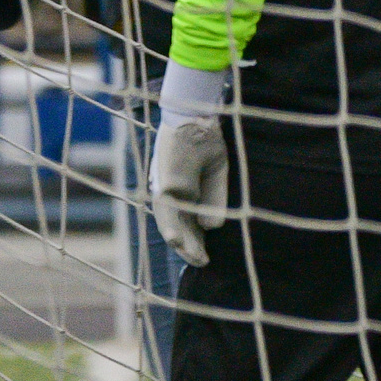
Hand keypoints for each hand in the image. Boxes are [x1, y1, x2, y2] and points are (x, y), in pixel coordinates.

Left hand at [150, 115, 230, 266]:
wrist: (196, 117)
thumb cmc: (205, 141)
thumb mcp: (216, 174)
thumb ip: (214, 199)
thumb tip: (210, 227)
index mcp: (183, 190)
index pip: (187, 221)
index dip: (195, 239)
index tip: (204, 256)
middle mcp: (171, 192)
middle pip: (179, 225)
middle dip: (190, 246)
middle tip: (202, 262)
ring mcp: (166, 188)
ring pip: (171, 222)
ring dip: (182, 242)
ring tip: (194, 258)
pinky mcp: (165, 183)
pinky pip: (167, 208)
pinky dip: (170, 225)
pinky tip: (176, 240)